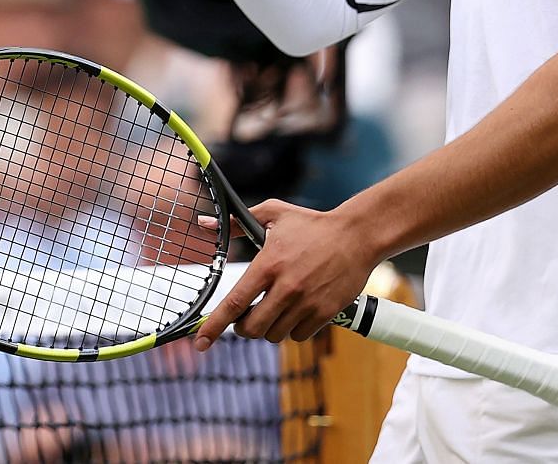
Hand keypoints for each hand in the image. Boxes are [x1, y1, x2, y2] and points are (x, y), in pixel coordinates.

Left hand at [194, 200, 377, 347]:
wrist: (357, 235)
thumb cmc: (312, 224)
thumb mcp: (273, 214)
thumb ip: (239, 223)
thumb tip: (204, 222)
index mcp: (268, 265)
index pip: (235, 303)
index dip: (214, 326)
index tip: (200, 342)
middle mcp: (286, 288)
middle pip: (252, 328)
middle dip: (243, 327)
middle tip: (245, 317)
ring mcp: (307, 303)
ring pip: (274, 335)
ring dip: (268, 328)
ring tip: (274, 309)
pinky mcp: (325, 313)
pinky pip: (299, 336)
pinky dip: (292, 330)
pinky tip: (295, 312)